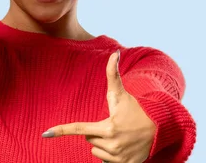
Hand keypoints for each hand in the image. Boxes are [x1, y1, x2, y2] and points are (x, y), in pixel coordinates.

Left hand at [42, 50, 156, 162]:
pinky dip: (111, 155)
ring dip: (103, 145)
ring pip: (96, 151)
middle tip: (113, 125)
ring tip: (119, 136)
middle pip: (88, 139)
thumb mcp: (122, 94)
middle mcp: (112, 144)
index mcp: (108, 127)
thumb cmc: (136, 110)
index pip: (79, 129)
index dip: (61, 130)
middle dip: (96, 132)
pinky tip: (122, 146)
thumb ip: (113, 75)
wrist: (160, 129)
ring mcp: (118, 157)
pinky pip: (105, 162)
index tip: (45, 133)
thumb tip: (114, 53)